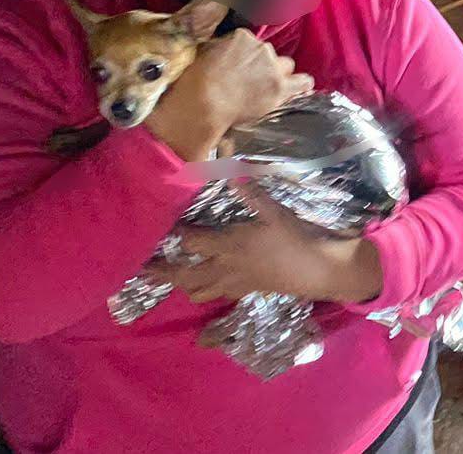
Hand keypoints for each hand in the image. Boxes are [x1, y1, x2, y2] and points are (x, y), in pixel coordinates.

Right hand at [146, 29, 312, 160]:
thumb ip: (220, 46)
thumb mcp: (204, 52)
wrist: (204, 102)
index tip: (238, 66)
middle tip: (249, 79)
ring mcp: (273, 68)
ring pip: (285, 66)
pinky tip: (301, 87)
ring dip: (278, 74)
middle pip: (268, 54)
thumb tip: (224, 46)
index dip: (244, 56)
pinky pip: (301, 82)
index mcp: (243, 37)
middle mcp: (262, 48)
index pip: (250, 42)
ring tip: (269, 86)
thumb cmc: (197, 81)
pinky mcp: (281, 87)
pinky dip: (301, 84)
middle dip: (261, 65)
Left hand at [149, 183, 382, 304]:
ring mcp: (234, 283)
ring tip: (171, 276)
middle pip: (184, 276)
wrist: (319, 270)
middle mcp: (225, 268)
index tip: (165, 223)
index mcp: (229, 246)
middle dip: (162, 272)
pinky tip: (206, 282)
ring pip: (198, 291)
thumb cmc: (296, 238)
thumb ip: (251, 193)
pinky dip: (205, 290)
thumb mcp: (275, 212)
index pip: (191, 241)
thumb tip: (233, 168)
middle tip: (143, 268)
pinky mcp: (246, 291)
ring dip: (182, 284)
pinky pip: (217, 295)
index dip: (177, 232)